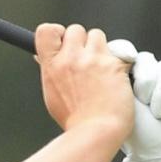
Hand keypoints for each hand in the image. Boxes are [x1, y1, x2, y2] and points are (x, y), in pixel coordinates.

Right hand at [33, 23, 133, 137]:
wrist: (96, 132)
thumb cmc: (75, 119)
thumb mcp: (53, 94)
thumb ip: (51, 71)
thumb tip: (42, 57)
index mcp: (52, 66)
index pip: (46, 31)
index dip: (57, 32)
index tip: (63, 42)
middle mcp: (70, 59)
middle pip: (76, 29)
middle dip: (82, 42)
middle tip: (86, 60)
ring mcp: (93, 60)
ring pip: (97, 36)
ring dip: (100, 48)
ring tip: (101, 70)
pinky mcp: (113, 64)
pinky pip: (117, 53)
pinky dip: (117, 64)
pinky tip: (114, 81)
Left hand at [106, 42, 160, 161]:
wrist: (156, 157)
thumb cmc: (132, 137)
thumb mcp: (116, 109)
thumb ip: (109, 86)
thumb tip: (97, 64)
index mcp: (124, 79)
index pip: (125, 53)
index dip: (125, 51)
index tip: (127, 58)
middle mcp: (144, 78)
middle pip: (147, 59)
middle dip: (147, 78)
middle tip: (142, 99)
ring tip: (156, 113)